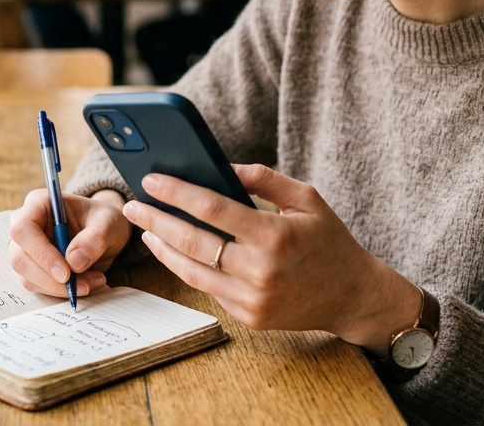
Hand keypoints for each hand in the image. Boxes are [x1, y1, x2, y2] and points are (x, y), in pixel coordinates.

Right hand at [9, 189, 130, 298]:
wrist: (103, 233)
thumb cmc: (102, 221)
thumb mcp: (109, 223)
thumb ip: (95, 238)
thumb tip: (74, 262)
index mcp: (38, 204)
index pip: (23, 229)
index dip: (41, 253)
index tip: (66, 273)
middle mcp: (25, 226)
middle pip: (20, 258)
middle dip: (50, 278)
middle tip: (83, 285)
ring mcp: (25, 249)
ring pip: (27, 277)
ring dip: (59, 288)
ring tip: (92, 282)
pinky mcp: (32, 268)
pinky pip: (37, 286)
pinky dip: (60, 291)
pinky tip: (85, 284)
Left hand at [122, 165, 419, 353]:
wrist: (352, 296)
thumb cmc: (329, 240)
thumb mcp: (306, 198)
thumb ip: (264, 179)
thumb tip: (220, 165)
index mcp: (275, 235)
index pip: (212, 209)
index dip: (176, 192)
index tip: (151, 179)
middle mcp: (260, 270)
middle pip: (193, 241)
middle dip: (155, 220)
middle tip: (131, 204)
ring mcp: (252, 299)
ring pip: (192, 270)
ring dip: (162, 248)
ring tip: (144, 228)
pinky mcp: (248, 317)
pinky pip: (207, 289)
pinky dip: (186, 268)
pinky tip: (171, 251)